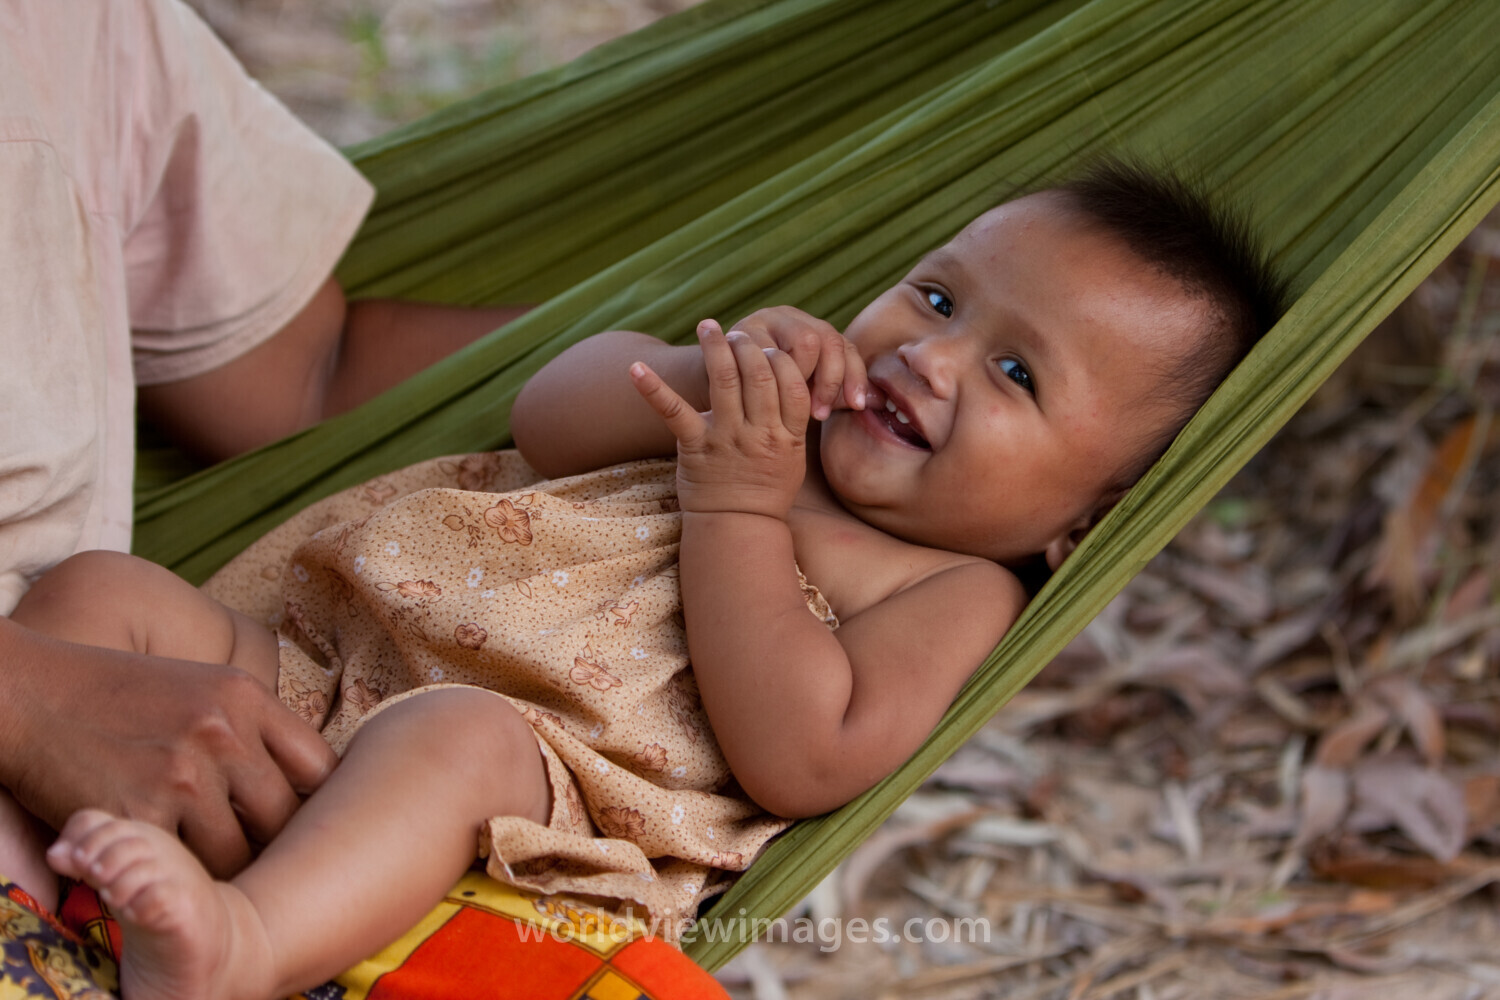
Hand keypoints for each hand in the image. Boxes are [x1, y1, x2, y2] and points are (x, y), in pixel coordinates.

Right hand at [0, 619, 336, 876]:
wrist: (29, 694)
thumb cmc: (119, 695)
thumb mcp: (203, 688)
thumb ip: (253, 729)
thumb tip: (306, 784)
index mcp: (246, 697)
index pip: (319, 768)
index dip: (313, 804)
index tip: (299, 822)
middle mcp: (222, 733)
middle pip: (284, 818)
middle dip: (272, 843)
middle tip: (255, 856)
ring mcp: (180, 775)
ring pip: (238, 853)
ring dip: (225, 866)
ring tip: (210, 865)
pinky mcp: (136, 814)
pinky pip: (182, 867)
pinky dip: (176, 875)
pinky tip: (167, 865)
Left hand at [630, 319, 809, 518]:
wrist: (738, 528)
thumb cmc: (766, 490)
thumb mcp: (793, 456)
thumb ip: (791, 419)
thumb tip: (786, 375)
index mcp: (786, 435)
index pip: (792, 382)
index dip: (780, 359)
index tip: (769, 349)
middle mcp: (759, 433)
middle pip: (759, 374)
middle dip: (749, 346)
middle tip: (739, 334)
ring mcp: (726, 439)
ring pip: (724, 381)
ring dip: (714, 348)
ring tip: (708, 327)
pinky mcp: (694, 447)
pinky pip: (673, 411)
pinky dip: (653, 388)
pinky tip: (636, 368)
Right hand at [726, 307, 868, 420]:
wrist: (713, 391)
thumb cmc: (764, 399)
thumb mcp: (801, 394)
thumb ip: (834, 395)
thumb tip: (881, 404)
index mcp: (810, 329)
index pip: (845, 346)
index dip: (854, 376)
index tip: (857, 407)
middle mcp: (789, 317)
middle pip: (826, 339)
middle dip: (830, 379)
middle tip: (820, 414)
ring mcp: (762, 321)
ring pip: (803, 341)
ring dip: (802, 376)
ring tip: (795, 403)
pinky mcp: (736, 333)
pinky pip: (755, 350)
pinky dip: (765, 374)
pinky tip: (766, 396)